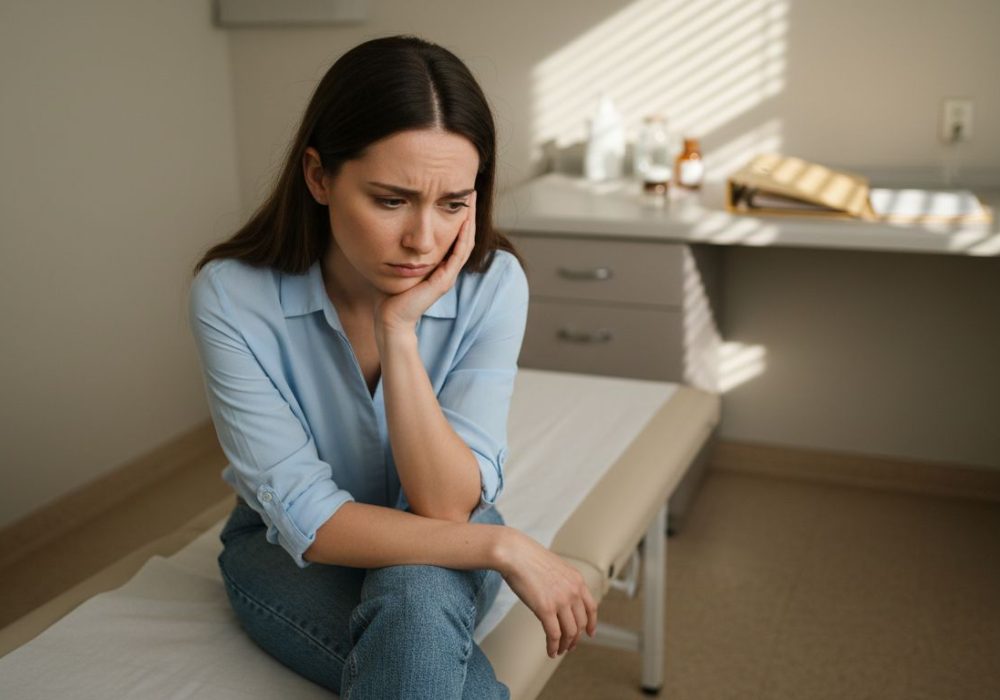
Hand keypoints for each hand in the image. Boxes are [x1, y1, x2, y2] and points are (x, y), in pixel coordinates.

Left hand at [373, 192, 476, 339]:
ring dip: (470, 220)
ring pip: (466, 242)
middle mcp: (447, 269)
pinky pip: (458, 254)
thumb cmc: (390, 293)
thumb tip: (393, 227)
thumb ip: (402, 249)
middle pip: (465, 236)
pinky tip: (464, 220)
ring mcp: (448, 275)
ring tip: (470, 199)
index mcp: (440, 265)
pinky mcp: (443, 281)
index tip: (458, 194)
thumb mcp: (397, 263)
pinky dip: (463, 236)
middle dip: (468, 212)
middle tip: (470, 190)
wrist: (390, 318)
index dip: (459, 215)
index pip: (456, 236)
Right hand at [497, 528, 597, 657]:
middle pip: (581, 623)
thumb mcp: (555, 566)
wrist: (514, 553)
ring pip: (569, 632)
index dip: (591, 623)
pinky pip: (554, 635)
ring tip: (559, 650)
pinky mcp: (546, 609)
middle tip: (570, 645)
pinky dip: (553, 647)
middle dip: (576, 638)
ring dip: (565, 645)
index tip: (589, 633)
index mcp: (577, 580)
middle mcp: (573, 591)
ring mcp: (561, 601)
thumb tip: (560, 598)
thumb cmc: (528, 557)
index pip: (591, 607)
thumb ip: (562, 582)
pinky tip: (550, 651)